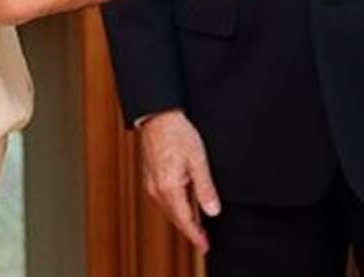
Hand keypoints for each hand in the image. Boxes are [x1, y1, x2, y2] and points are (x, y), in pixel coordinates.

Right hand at [137, 110, 219, 252]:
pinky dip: (175, 208)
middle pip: (175, 218)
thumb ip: (205, 188)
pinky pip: (164, 201)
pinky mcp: (151, 179)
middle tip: (204, 240)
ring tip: (198, 228)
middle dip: (190, 231)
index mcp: (169, 187)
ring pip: (169, 210)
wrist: (158, 117)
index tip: (205, 246)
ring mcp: (152, 185)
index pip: (184, 220)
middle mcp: (156, 190)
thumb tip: (213, 211)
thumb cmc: (178, 133)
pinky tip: (185, 208)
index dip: (195, 235)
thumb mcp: (198, 160)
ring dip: (183, 220)